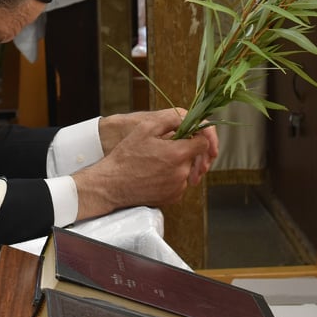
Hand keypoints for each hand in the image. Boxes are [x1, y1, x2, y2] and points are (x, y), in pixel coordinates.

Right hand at [73, 109, 217, 220]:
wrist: (112, 184)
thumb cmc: (126, 156)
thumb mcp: (145, 128)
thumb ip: (171, 119)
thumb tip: (189, 119)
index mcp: (178, 153)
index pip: (204, 143)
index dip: (198, 136)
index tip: (190, 135)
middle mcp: (181, 172)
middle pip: (195, 157)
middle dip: (185, 150)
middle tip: (167, 147)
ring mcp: (178, 187)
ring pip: (188, 170)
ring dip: (178, 164)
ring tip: (158, 160)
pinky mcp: (173, 197)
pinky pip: (180, 183)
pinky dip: (172, 177)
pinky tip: (156, 173)